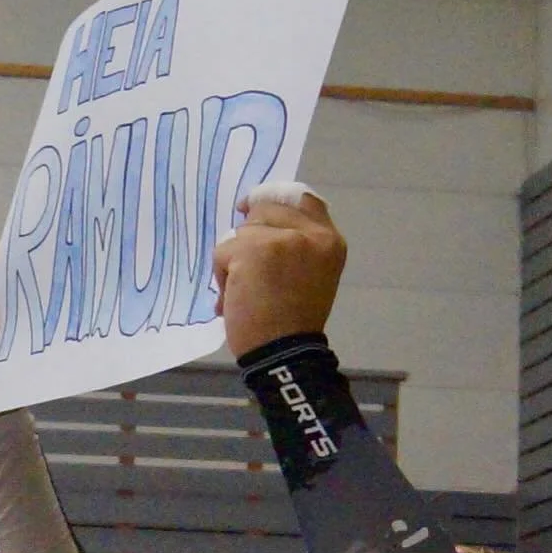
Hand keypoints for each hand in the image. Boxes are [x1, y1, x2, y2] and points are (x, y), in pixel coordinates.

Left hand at [211, 189, 346, 359]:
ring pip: (242, 232)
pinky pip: (223, 251)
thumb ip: (295, 246)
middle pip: (265, 209)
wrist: (285, 354)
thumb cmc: (294, 324)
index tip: (252, 207)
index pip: (302, 198)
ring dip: (234, 261)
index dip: (273, 199)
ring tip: (245, 292)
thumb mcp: (310, 276)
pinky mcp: (253, 250)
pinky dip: (222, 276)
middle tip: (247, 269)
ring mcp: (283, 239)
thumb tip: (252, 220)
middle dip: (249, 236)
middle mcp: (311, 234)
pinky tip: (234, 299)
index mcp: (330, 241)